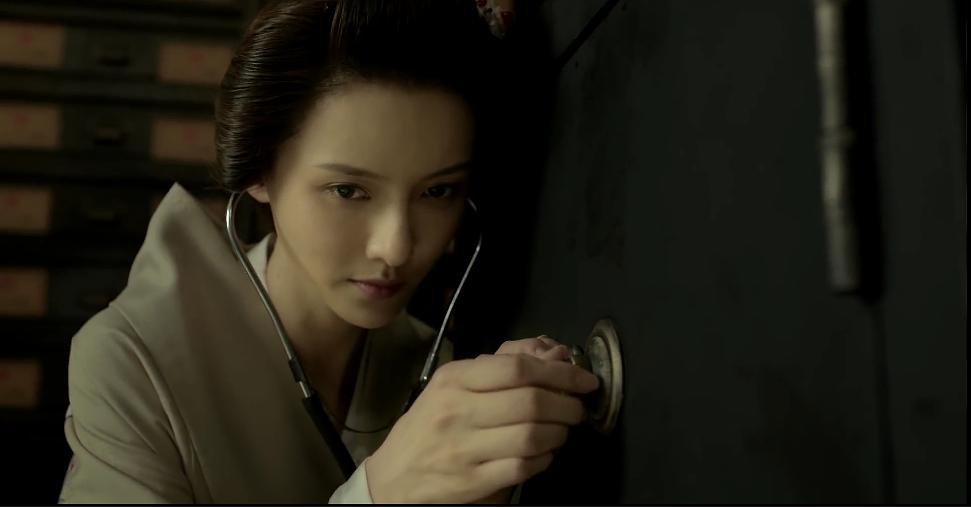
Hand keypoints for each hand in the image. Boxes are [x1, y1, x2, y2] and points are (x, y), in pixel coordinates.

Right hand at [364, 338, 597, 503]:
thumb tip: (555, 352)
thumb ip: (502, 365)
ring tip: (562, 429)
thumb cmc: (429, 425)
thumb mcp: (453, 385)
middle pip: (531, 401)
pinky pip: (523, 466)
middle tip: (578, 407)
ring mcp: (463, 449)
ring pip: (532, 435)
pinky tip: (544, 452)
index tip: (583, 379)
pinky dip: (544, 458)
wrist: (394, 477)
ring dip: (559, 432)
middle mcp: (456, 411)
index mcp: (453, 380)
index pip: (517, 368)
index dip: (560, 372)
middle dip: (567, 404)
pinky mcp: (471, 482)